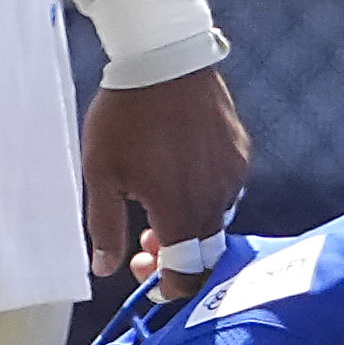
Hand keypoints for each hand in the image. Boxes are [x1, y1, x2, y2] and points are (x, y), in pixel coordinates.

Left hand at [84, 64, 253, 287]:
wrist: (164, 58)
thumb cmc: (126, 117)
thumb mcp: (101, 174)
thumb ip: (106, 227)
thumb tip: (105, 268)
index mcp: (182, 211)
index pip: (188, 273)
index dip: (168, 286)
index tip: (145, 274)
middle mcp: (217, 197)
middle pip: (206, 250)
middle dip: (175, 256)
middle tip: (143, 245)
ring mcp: (234, 173)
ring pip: (216, 218)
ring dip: (189, 224)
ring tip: (156, 204)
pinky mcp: (241, 151)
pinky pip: (227, 188)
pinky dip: (204, 195)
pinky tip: (178, 177)